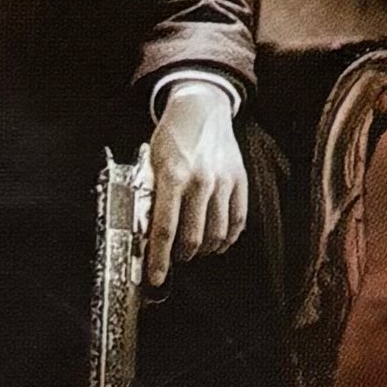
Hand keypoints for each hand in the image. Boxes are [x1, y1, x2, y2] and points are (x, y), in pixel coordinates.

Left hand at [141, 79, 249, 283]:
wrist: (201, 107)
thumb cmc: (171, 137)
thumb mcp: (151, 162)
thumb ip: (151, 196)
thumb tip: (146, 234)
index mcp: (172, 176)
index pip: (165, 229)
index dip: (160, 259)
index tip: (155, 278)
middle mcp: (200, 180)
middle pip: (192, 237)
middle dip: (181, 256)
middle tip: (175, 256)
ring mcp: (223, 181)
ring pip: (217, 235)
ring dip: (204, 250)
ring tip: (195, 248)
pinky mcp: (240, 181)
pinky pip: (238, 221)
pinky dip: (227, 238)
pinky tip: (218, 240)